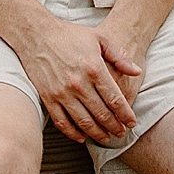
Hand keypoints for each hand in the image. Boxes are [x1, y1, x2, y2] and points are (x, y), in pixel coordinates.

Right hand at [20, 17, 139, 145]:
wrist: (37, 34)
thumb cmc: (70, 35)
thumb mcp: (100, 38)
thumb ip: (120, 55)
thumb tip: (136, 71)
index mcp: (94, 69)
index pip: (115, 99)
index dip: (125, 114)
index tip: (132, 122)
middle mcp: (79, 84)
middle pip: (101, 114)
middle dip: (114, 127)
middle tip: (121, 133)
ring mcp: (62, 93)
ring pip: (83, 122)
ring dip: (97, 133)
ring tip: (106, 138)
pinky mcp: (48, 98)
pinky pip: (62, 121)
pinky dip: (73, 133)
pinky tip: (81, 136)